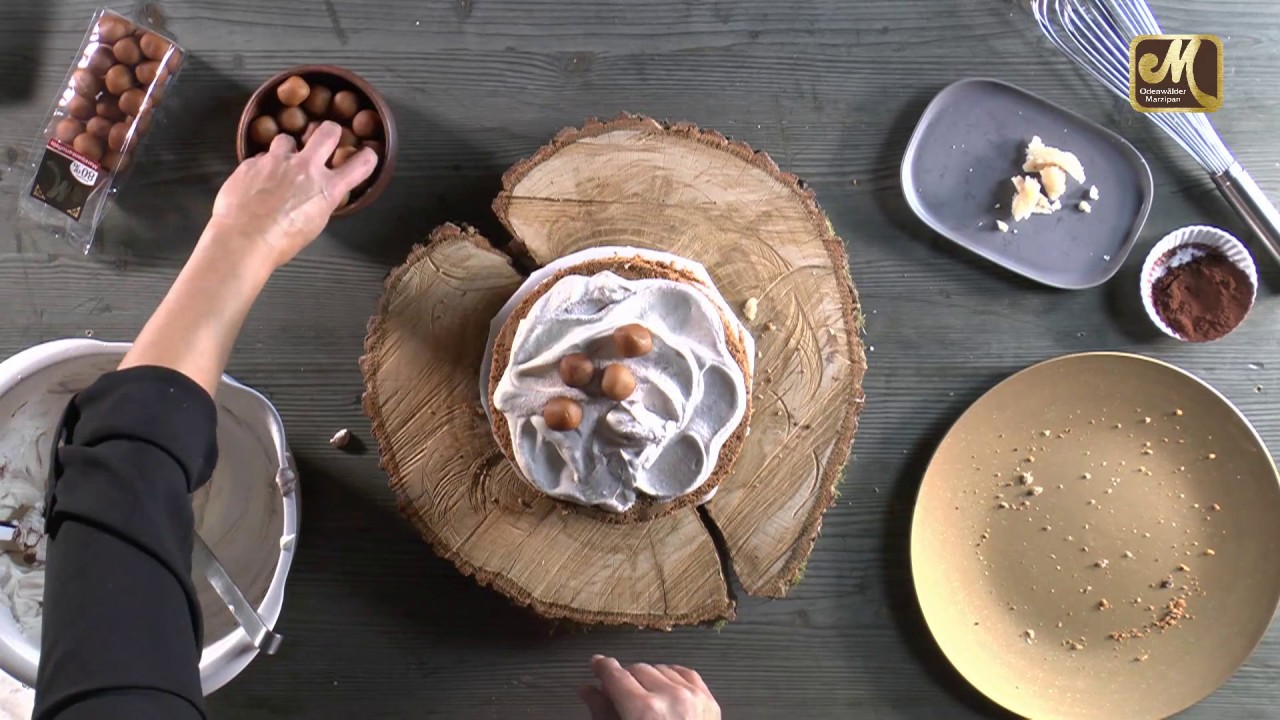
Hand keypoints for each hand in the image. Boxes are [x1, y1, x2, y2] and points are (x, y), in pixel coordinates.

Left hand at [206, 121, 375, 270]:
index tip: (366, 155)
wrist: (243, 240)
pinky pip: (261, 157)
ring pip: (287, 139)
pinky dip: (262, 167)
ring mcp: (276, 161)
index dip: (367, 157)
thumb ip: (320, 200)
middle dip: (329, 132)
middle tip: (325, 138)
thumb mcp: (314, 224)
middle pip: (327, 132)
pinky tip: (258, 182)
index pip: (360, 164)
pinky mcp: (252, 163)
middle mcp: (305, 168)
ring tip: (281, 164)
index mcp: (327, 188)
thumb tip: (317, 192)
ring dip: (287, 149)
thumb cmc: (280, 242)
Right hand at [579, 655, 719, 719]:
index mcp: (644, 710)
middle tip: (619, 695)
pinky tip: (664, 690)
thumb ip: (602, 712)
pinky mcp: (709, 700)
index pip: (615, 674)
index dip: (602, 667)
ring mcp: (693, 696)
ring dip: (648, 679)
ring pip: (660, 669)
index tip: (596, 665)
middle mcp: (670, 697)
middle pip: (637, 669)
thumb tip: (586, 689)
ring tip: (644, 698)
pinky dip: (671, 677)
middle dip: (625, 679)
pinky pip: (684, 673)